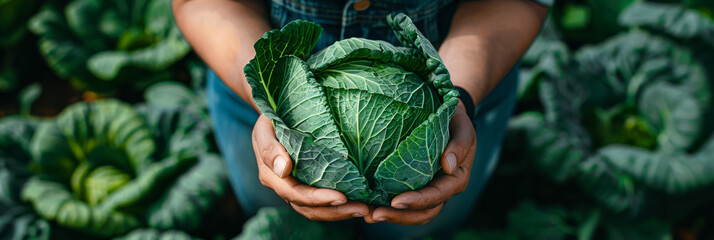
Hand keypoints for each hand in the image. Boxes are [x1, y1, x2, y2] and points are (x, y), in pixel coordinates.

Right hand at [252, 114, 369, 220]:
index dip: (318, 199)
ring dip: (341, 212)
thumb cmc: (269, 120)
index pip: (296, 194)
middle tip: (363, 209)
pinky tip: (358, 202)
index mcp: (272, 177)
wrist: (272, 119)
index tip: (341, 197)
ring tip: (364, 209)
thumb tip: (283, 168)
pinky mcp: (308, 185)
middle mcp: (284, 187)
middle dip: (336, 211)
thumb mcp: (264, 128)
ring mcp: (296, 188)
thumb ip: (270, 148)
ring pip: (317, 210)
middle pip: (309, 208)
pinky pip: (322, 202)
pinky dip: (340, 205)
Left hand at [364, 101, 476, 224]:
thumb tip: (448, 165)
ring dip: (390, 216)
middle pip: (422, 213)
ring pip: (411, 213)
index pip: (436, 196)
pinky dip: (385, 206)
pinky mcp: (414, 185)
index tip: (395, 202)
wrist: (448, 117)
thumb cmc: (455, 121)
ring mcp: (427, 190)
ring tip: (367, 215)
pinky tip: (366, 205)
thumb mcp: (463, 127)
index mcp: (455, 180)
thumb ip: (459, 145)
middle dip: (399, 217)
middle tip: (374, 214)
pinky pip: (401, 201)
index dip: (417, 201)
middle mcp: (441, 190)